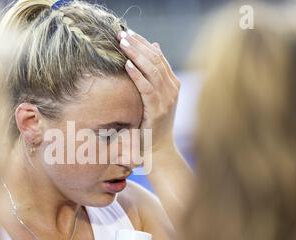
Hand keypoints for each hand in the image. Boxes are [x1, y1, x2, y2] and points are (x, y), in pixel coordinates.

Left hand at [118, 30, 180, 151]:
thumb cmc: (154, 125)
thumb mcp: (157, 98)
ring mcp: (166, 99)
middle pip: (156, 60)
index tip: (130, 33)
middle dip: (138, 45)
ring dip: (136, 55)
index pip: (159, 57)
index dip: (144, 43)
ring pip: (152, 70)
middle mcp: (172, 89)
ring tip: (122, 43)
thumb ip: (156, 76)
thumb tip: (154, 46)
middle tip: (122, 34)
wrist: (159, 150)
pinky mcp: (157, 110)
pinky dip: (137, 75)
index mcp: (173, 84)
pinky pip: (147, 88)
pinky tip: (127, 65)